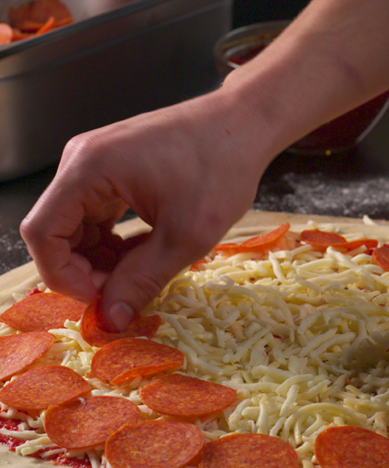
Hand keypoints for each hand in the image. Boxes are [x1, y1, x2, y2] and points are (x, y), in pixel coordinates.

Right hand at [21, 89, 272, 330]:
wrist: (245, 124)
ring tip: (142, 272)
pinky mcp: (118, 168)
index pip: (42, 234)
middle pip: (58, 231)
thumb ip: (142, 279)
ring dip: (103, 258)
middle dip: (86, 270)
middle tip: (127, 291)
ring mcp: (100, 162)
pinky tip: (146, 251)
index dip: (64, 277)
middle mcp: (83, 161)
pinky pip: (100, 213)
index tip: (102, 299)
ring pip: (80, 225)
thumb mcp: (185, 235)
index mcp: (88, 168)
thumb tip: (112, 318)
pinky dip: (116, 240)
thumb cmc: (222, 168)